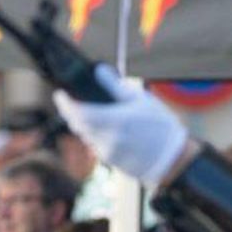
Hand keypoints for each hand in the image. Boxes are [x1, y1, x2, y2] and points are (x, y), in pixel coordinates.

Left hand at [53, 65, 189, 184]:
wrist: (172, 159)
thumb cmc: (160, 127)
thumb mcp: (141, 100)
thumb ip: (116, 86)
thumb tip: (99, 70)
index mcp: (115, 120)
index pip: (79, 113)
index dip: (65, 104)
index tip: (60, 94)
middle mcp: (107, 138)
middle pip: (77, 125)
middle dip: (71, 113)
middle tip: (72, 102)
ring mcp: (107, 152)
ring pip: (85, 136)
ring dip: (85, 125)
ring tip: (97, 115)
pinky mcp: (111, 162)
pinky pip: (95, 146)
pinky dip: (96, 136)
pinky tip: (111, 131)